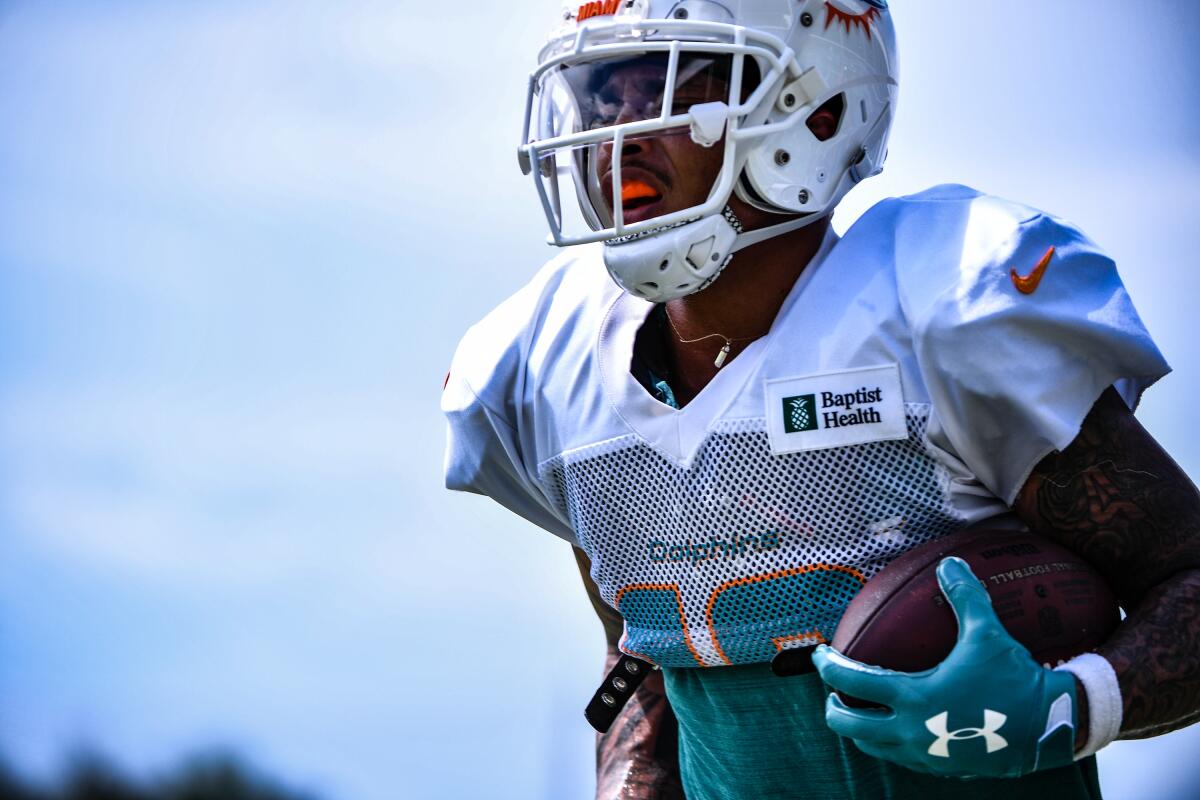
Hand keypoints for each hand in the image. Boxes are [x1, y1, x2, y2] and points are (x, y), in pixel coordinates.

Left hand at [812, 557, 1078, 777]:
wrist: (1050, 727)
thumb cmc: (1015, 679)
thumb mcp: (987, 634)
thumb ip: (965, 597)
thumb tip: (950, 563)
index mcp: (915, 697)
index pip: (852, 683)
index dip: (828, 667)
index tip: (820, 655)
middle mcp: (912, 731)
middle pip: (849, 726)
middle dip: (833, 707)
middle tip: (833, 690)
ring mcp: (925, 755)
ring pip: (871, 746)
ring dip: (859, 728)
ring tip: (859, 708)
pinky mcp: (941, 768)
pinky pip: (900, 758)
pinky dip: (888, 742)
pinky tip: (895, 726)